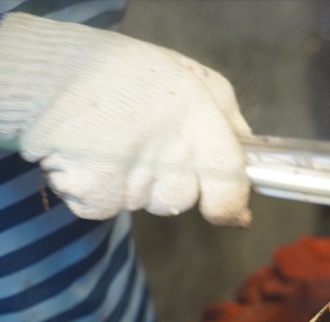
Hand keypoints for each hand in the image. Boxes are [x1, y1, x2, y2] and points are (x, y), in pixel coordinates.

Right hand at [0, 13, 252, 225]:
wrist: (50, 72)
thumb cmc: (128, 72)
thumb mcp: (196, 79)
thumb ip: (230, 124)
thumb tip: (249, 169)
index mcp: (198, 119)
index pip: (229, 189)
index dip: (230, 207)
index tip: (232, 211)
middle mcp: (169, 152)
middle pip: (183, 199)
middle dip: (173, 182)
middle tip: (148, 144)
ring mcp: (132, 177)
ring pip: (148, 203)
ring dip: (135, 183)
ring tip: (117, 142)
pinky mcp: (96, 194)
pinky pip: (110, 208)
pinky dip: (101, 190)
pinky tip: (92, 156)